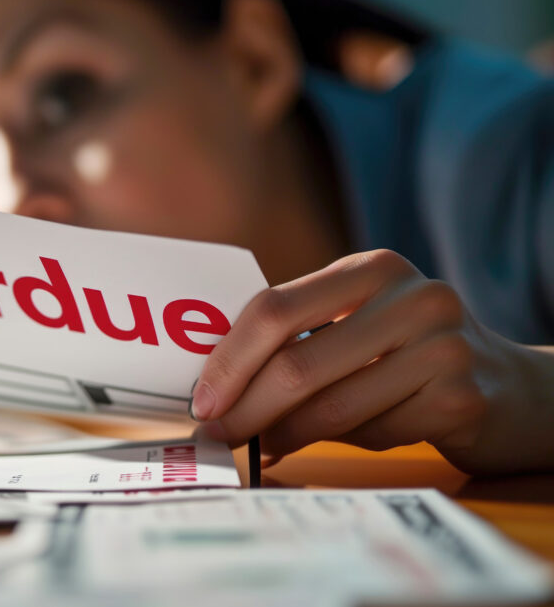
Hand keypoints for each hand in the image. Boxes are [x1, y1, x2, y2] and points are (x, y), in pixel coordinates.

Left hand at [192, 249, 553, 474]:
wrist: (512, 387)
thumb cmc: (410, 354)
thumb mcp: (360, 321)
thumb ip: (300, 335)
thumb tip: (215, 383)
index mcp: (370, 269)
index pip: (274, 309)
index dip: (229, 359)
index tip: (202, 399)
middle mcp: (411, 298)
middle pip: (296, 364)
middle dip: (247, 408)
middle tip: (219, 435)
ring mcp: (442, 347)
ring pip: (332, 408)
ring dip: (286, 435)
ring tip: (265, 443)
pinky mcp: (461, 399)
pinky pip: (374, 435)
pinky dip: (347, 445)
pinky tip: (344, 440)